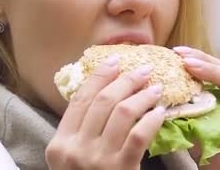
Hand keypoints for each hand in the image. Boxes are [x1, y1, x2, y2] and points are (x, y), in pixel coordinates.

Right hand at [45, 55, 165, 169]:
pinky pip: (139, 135)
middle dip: (125, 80)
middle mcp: (74, 150)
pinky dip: (151, 119)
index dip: (99, 76)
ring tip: (155, 88)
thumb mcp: (72, 161)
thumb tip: (103, 92)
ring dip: (141, 95)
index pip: (80, 99)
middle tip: (143, 69)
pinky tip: (161, 112)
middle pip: (102, 102)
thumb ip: (80, 132)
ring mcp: (97, 161)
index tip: (116, 60)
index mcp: (59, 144)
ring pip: (121, 113)